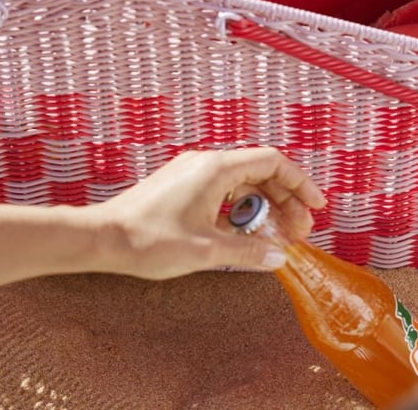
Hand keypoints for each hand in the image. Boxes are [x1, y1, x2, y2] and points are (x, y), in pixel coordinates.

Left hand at [87, 147, 326, 279]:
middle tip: (299, 232)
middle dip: (285, 200)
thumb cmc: (148, 240)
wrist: (101, 238)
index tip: (316, 206)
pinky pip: (223, 191)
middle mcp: (207, 163)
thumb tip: (280, 256)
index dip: (300, 183)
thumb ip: (249, 252)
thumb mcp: (206, 250)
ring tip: (277, 237)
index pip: (272, 162)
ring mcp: (193, 172)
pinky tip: (245, 234)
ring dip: (263, 207)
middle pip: (260, 172)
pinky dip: (241, 209)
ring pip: (242, 183)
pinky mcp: (183, 185)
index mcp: (217, 168)